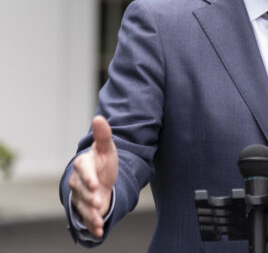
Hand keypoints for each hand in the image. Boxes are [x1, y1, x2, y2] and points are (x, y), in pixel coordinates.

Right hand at [69, 115, 117, 237]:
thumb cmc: (103, 161)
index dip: (89, 178)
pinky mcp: (84, 208)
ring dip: (90, 214)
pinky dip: (92, 225)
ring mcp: (80, 196)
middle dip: (90, 197)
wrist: (102, 177)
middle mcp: (78, 182)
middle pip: (81, 191)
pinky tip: (99, 232)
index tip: (96, 184)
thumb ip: (103, 135)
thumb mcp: (107, 148)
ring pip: (82, 206)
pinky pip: (86, 218)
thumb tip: (99, 118)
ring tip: (99, 219)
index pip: (83, 171)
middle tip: (99, 202)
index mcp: (83, 165)